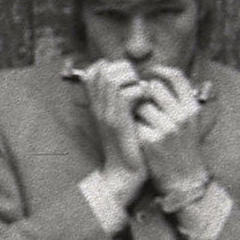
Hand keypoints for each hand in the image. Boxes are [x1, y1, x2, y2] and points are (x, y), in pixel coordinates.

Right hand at [80, 60, 146, 205]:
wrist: (124, 173)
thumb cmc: (129, 146)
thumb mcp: (121, 121)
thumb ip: (122, 102)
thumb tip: (132, 83)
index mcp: (98, 105)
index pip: (94, 71)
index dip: (111, 66)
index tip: (126, 75)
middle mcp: (99, 107)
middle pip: (103, 71)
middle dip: (123, 69)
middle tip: (137, 81)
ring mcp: (108, 114)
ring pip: (113, 79)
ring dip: (131, 79)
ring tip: (142, 91)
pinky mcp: (120, 123)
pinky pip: (127, 95)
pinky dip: (139, 92)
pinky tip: (146, 101)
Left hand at [131, 66, 208, 193]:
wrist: (184, 180)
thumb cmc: (185, 149)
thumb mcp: (191, 123)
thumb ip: (178, 101)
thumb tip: (156, 81)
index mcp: (192, 109)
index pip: (176, 77)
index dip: (160, 70)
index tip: (150, 72)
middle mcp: (181, 116)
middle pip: (154, 88)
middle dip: (145, 93)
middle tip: (143, 103)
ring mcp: (165, 129)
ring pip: (140, 105)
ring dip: (137, 111)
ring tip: (143, 123)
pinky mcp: (150, 140)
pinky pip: (134, 122)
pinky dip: (134, 127)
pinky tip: (140, 136)